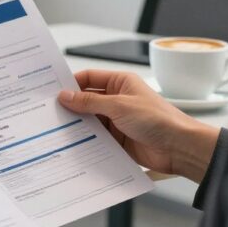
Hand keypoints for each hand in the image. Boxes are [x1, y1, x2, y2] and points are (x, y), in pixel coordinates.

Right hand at [59, 70, 220, 181]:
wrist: (178, 148)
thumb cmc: (157, 119)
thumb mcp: (119, 106)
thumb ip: (90, 102)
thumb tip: (65, 96)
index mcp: (120, 82)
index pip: (89, 78)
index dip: (71, 83)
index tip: (52, 91)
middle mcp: (117, 99)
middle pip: (86, 100)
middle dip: (71, 106)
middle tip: (49, 112)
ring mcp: (116, 120)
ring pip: (89, 120)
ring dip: (77, 124)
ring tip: (56, 129)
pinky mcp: (117, 139)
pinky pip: (96, 137)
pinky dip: (85, 140)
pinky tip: (72, 143)